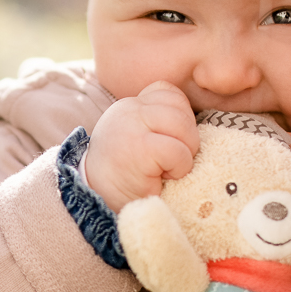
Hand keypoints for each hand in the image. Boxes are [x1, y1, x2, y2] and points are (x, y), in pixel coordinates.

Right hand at [85, 81, 199, 211]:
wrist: (96, 199)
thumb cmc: (124, 174)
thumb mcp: (137, 137)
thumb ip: (157, 122)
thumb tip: (194, 123)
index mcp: (130, 105)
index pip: (168, 91)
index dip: (181, 116)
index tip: (171, 142)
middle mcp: (129, 109)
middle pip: (179, 106)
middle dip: (188, 136)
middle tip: (174, 160)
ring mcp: (133, 125)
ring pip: (182, 125)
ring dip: (185, 152)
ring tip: (169, 168)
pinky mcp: (140, 148)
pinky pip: (178, 151)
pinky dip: (180, 167)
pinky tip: (163, 177)